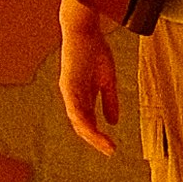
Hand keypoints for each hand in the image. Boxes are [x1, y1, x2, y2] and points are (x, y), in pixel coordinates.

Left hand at [59, 2, 122, 155]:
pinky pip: (76, 108)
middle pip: (82, 125)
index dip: (98, 135)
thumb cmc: (94, 51)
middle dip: (96, 140)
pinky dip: (85, 121)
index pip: (87, 122)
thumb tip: (113, 122)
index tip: (112, 147)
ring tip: (106, 145)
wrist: (84, 30)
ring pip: (79, 121)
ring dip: (93, 135)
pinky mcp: (69, 85)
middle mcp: (72, 97)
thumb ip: (109, 100)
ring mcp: (69, 92)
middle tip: (110, 151)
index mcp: (81, 96)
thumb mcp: (107, 80)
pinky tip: (94, 131)